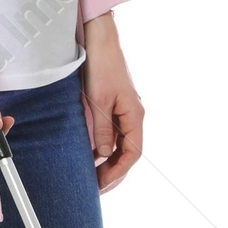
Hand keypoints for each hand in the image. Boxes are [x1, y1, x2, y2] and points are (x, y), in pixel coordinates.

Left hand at [81, 14, 142, 191]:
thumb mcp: (99, 100)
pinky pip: (114, 133)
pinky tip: (93, 155)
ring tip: (93, 176)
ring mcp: (124, 110)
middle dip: (114, 171)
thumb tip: (105, 155)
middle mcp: (133, 115)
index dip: (119, 171)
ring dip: (109, 161)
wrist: (99, 40)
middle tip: (96, 187)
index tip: (103, 184)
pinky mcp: (114, 105)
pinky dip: (105, 147)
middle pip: (128, 151)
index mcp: (135, 115)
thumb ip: (103, 129)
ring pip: (121, 144)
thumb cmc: (101, 66)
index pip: (132, 152)